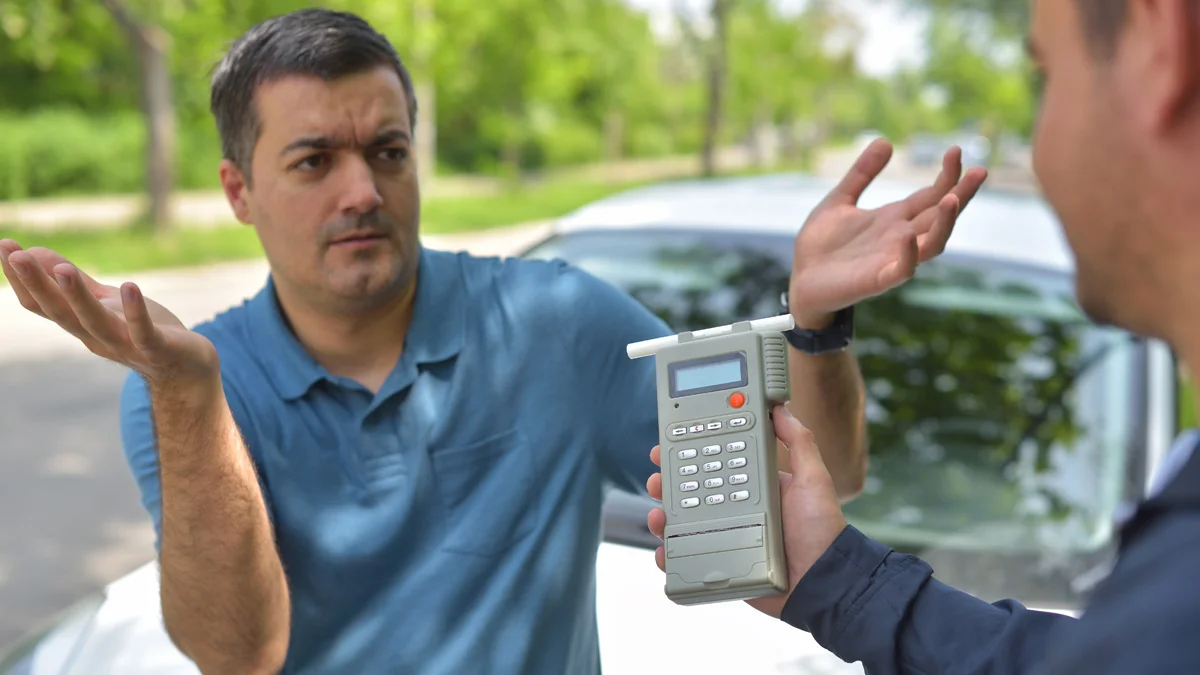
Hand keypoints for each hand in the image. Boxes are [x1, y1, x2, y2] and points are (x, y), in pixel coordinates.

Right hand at [1, 239, 218, 383]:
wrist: (188, 372)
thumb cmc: (146, 335)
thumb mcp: (107, 306)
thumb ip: (77, 284)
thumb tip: (34, 253)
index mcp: (81, 326)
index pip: (42, 304)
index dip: (21, 278)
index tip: (3, 245)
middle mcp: (96, 338)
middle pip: (60, 312)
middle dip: (37, 284)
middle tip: (15, 254)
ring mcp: (127, 345)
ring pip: (95, 322)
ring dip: (77, 297)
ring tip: (64, 271)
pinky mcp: (158, 350)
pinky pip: (143, 332)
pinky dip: (135, 312)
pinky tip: (129, 287)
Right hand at [646, 405, 846, 617]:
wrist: (823, 581)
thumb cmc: (822, 531)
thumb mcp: (814, 479)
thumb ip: (800, 442)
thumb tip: (781, 408)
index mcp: (752, 485)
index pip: (714, 463)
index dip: (688, 453)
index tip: (668, 445)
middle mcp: (735, 508)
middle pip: (690, 491)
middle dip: (667, 483)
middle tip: (656, 479)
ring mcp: (726, 536)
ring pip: (683, 523)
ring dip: (663, 517)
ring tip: (659, 516)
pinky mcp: (722, 563)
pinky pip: (688, 558)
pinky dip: (669, 556)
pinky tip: (663, 551)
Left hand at [788, 139, 987, 327]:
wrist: (800, 280)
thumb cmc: (821, 245)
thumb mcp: (839, 200)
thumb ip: (861, 174)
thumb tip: (885, 141)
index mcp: (894, 219)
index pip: (931, 195)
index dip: (947, 175)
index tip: (955, 149)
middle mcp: (900, 238)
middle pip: (941, 216)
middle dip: (961, 194)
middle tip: (981, 171)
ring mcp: (892, 259)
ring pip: (932, 244)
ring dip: (946, 223)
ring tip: (953, 198)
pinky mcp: (877, 280)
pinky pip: (902, 270)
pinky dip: (909, 255)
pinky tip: (907, 235)